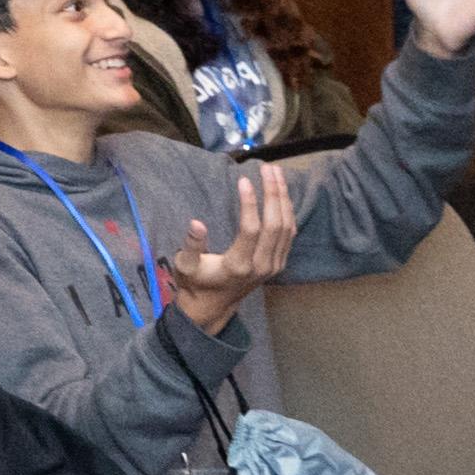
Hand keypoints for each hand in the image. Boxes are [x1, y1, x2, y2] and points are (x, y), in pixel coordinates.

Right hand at [160, 158, 297, 329]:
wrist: (213, 306)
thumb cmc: (195, 282)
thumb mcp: (185, 266)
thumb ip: (191, 246)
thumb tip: (196, 223)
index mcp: (238, 266)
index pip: (251, 229)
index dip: (249, 203)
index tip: (242, 179)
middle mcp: (261, 266)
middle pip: (276, 225)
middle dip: (273, 193)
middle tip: (267, 168)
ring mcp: (273, 266)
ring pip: (287, 228)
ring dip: (283, 198)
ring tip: (276, 174)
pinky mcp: (278, 264)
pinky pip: (289, 234)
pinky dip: (288, 211)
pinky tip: (281, 194)